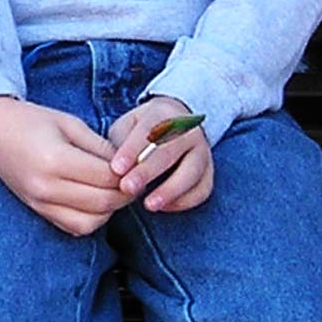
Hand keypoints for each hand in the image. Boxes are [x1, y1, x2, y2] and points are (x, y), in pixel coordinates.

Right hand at [0, 95, 130, 236]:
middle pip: (104, 202)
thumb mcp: (69, 123)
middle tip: (132, 180)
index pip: (107, 178)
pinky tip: (93, 200)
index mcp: (55, 159)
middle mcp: (46, 186)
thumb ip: (101, 147)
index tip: (137, 166)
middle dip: (125, 194)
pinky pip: (74, 226)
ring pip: (91, 222)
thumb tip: (129, 167)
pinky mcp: (37, 209)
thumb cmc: (29, 120)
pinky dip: (91, 218)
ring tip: (112, 191)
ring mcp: (39, 202)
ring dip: (109, 210)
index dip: (129, 174)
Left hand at [109, 96, 213, 214]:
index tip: (115, 169)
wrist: (174, 122)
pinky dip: (185, 200)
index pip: (146, 132)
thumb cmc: (139, 130)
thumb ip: (118, 144)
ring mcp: (203, 151)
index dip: (131, 151)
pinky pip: (203, 188)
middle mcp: (188, 131)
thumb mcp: (125, 127)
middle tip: (127, 188)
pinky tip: (164, 207)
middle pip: (169, 152)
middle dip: (146, 172)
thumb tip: (112, 170)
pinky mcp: (210, 171)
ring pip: (191, 172)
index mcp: (163, 114)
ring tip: (149, 205)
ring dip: (170, 191)